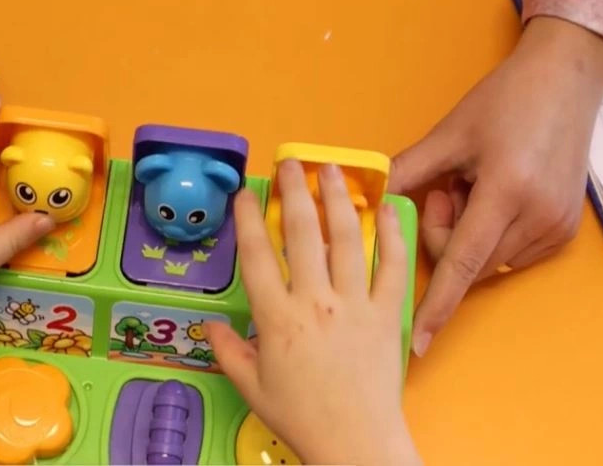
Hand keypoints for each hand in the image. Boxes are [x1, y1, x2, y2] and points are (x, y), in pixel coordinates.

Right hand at [207, 160, 419, 465]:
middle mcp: (314, 303)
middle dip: (295, 192)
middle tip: (292, 165)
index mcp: (277, 319)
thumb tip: (210, 328)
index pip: (258, 256)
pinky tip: (386, 209)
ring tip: (333, 171)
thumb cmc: (302, 418)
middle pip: (302, 234)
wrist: (356, 443)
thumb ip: (228, 351)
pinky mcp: (385, 315)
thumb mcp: (251, 386)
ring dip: (338, 199)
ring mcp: (354, 305)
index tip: (245, 195)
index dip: (249, 220)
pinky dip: (391, 235)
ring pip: (345, 239)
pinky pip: (392, 267)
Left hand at [390, 17, 602, 356]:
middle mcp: (536, 218)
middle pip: (468, 264)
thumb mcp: (449, 134)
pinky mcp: (563, 231)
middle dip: (442, 236)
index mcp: (506, 192)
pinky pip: (509, 255)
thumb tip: (368, 200)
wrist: (565, 81)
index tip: (417, 342)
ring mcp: (555, 228)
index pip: (461, 263)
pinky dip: (490, 235)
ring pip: (487, 263)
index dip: (436, 306)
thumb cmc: (505, 101)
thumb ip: (407, 172)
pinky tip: (495, 195)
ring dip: (467, 235)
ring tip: (475, 187)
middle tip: (447, 190)